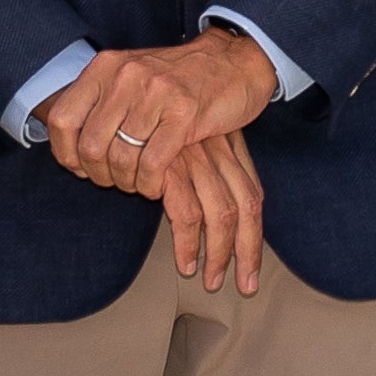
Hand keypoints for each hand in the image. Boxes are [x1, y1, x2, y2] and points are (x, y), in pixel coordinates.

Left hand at [44, 28, 280, 199]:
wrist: (235, 61)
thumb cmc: (181, 78)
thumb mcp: (132, 77)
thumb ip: (101, 104)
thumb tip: (72, 151)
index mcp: (106, 67)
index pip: (62, 119)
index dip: (66, 154)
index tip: (82, 168)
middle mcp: (126, 76)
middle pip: (90, 146)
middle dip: (101, 175)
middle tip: (117, 180)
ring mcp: (156, 93)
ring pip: (121, 159)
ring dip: (128, 182)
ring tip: (140, 182)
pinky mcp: (186, 113)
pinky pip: (153, 164)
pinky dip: (151, 184)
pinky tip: (157, 184)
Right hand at [136, 123, 268, 294]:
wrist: (119, 90)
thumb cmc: (151, 118)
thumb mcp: (186, 138)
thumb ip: (203, 167)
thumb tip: (215, 214)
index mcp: (227, 143)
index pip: (253, 193)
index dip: (255, 234)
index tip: (251, 267)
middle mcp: (216, 149)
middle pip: (246, 206)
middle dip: (248, 251)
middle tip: (244, 284)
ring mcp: (194, 157)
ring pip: (221, 214)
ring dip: (218, 254)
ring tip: (211, 280)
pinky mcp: (168, 166)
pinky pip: (186, 213)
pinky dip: (188, 243)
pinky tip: (186, 261)